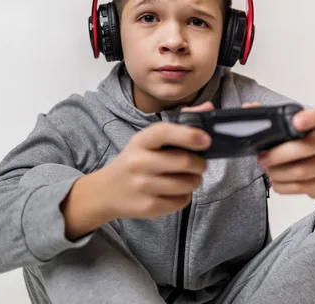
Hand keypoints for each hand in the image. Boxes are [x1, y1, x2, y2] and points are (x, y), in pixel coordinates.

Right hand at [97, 101, 214, 219]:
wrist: (106, 192)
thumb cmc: (136, 160)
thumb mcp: (148, 140)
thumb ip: (179, 124)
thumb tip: (208, 107)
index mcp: (140, 141)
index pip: (164, 132)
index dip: (188, 135)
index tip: (206, 140)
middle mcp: (138, 162)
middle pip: (182, 161)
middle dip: (200, 163)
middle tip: (200, 164)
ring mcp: (142, 186)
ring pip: (185, 184)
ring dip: (195, 180)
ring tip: (189, 177)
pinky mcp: (148, 207)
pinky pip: (181, 201)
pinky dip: (185, 196)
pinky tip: (176, 191)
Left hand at [244, 102, 314, 198]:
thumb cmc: (308, 145)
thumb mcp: (295, 129)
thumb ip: (273, 118)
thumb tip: (249, 107)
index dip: (310, 117)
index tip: (296, 121)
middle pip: (305, 148)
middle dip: (277, 155)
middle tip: (262, 158)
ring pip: (302, 171)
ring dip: (278, 172)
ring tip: (268, 169)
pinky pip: (302, 187)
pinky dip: (283, 185)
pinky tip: (277, 180)